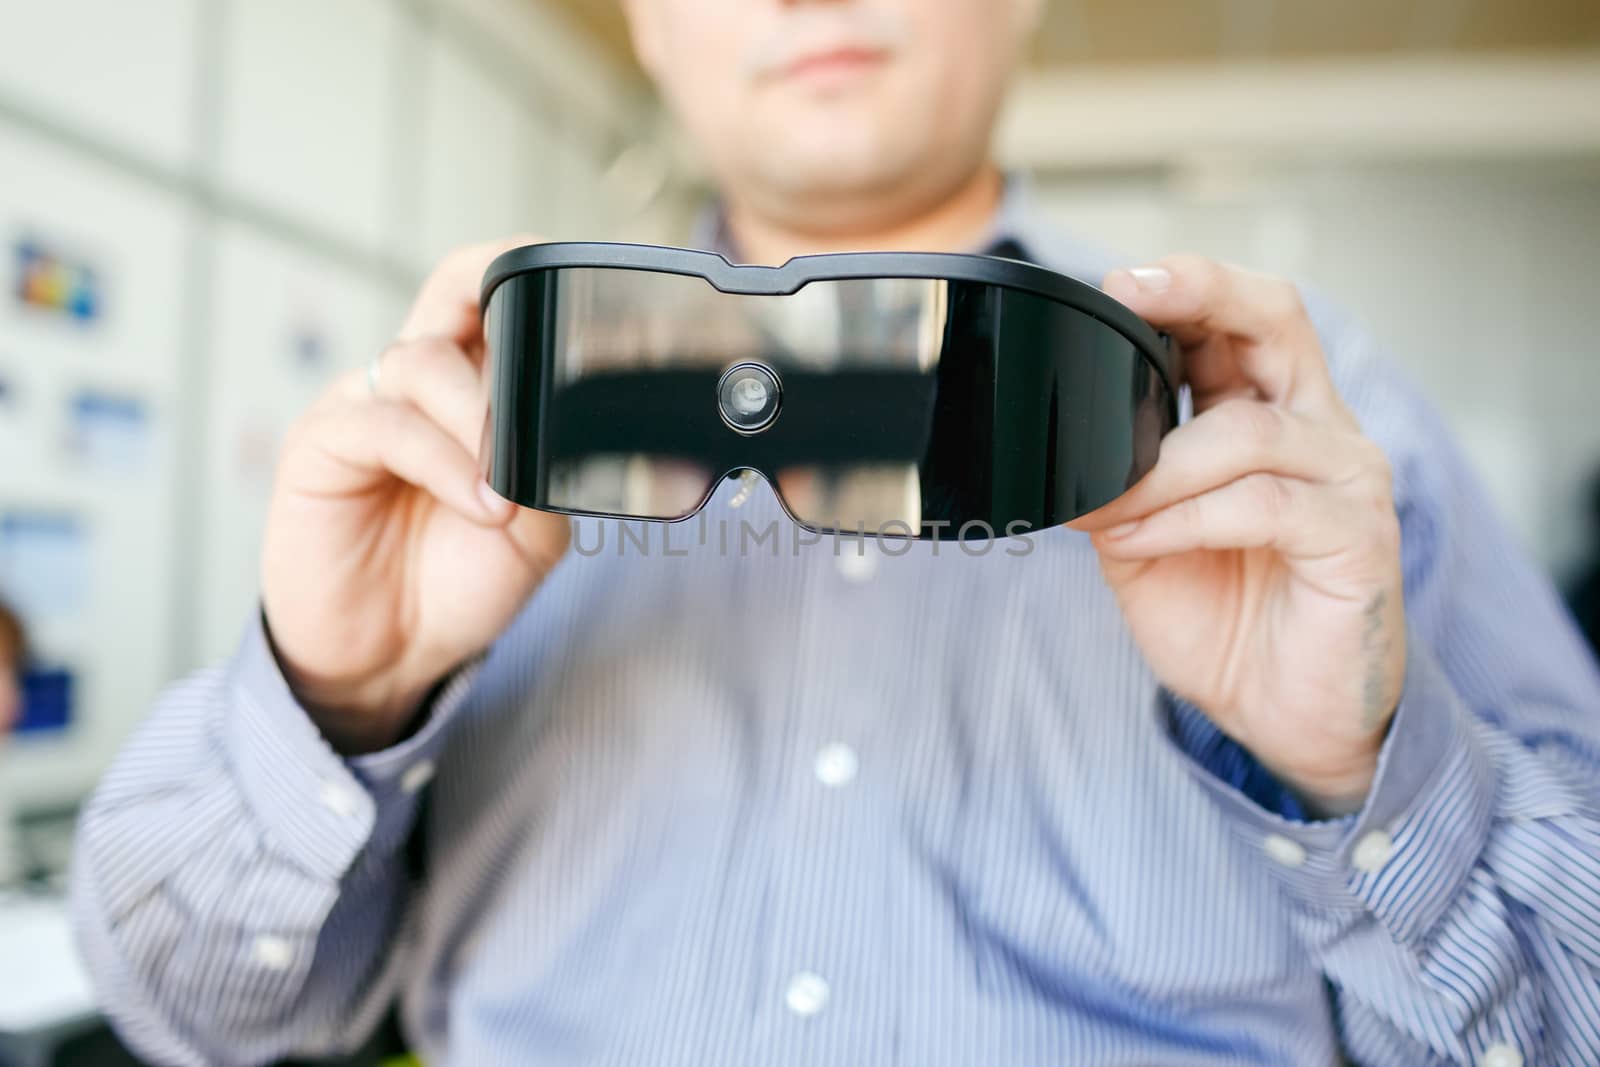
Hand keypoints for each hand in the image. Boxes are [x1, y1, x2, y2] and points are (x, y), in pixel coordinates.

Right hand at [261, 238, 569, 753]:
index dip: (532, 270)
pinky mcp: (320, 446)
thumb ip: (558, 465)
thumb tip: (593, 426)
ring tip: (509, 495)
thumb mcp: (537, 523)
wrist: (392, 656)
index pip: (491, 293)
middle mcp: (414, 380)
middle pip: (452, 287)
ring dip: (483, 422)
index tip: (594, 289)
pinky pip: (384, 423)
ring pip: (424, 361)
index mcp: (469, 383)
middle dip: (501, 297)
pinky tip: (481, 505)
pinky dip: (445, 461)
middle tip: (549, 355)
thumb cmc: (459, 578)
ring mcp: (364, 404)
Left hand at [1070, 255, 1405, 814]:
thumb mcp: (1146, 541)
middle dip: (1201, 294)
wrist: (1282, 719)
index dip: (1187, 286)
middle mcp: (1318, 431)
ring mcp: (1347, 480)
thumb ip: (1117, 485)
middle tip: (1128, 297)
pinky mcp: (1357, 538)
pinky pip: (1261, 505)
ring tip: (1107, 507)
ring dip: (1157, 467)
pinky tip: (1140, 541)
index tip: (1114, 285)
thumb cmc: (1225, 619)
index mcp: (1268, 417)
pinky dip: (1184, 519)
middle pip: (1278, 321)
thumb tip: (1056, 446)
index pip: (1242, 320)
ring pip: (1248, 431)